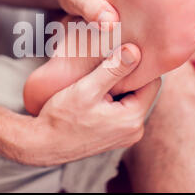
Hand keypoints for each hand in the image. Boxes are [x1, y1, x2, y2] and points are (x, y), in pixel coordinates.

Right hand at [20, 44, 161, 165]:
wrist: (43, 144)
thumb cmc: (61, 118)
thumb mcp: (86, 89)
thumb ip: (113, 69)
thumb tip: (136, 50)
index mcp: (133, 119)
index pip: (152, 83)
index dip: (139, 66)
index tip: (121, 55)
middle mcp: (134, 130)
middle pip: (142, 92)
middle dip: (127, 77)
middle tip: (108, 63)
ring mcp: (125, 135)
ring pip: (131, 100)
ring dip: (119, 88)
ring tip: (99, 77)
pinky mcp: (115, 137)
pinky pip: (122, 111)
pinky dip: (113, 99)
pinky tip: (96, 92)